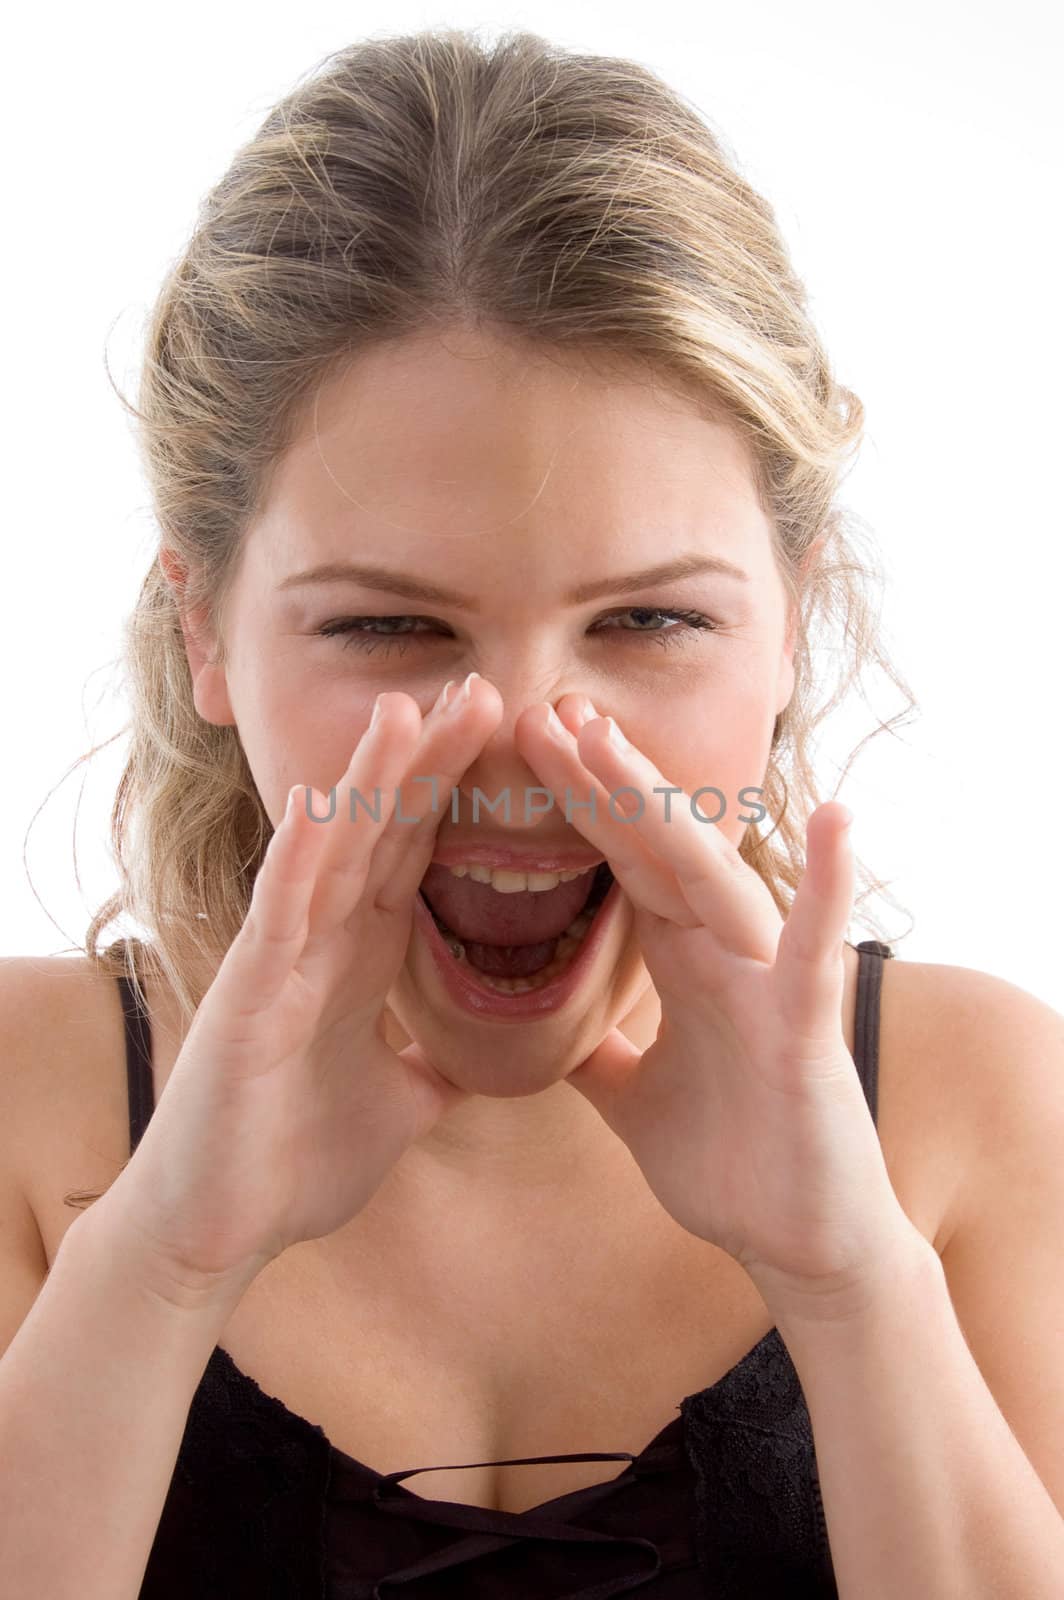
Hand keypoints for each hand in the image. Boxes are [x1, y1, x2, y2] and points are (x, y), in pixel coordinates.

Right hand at [104, 681, 503, 1307]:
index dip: (458, 792)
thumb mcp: (401, 1102)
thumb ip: (436, 1064)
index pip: (416, 854)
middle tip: (480, 687)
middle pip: (383, 832)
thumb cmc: (296, 1161)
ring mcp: (281, 962)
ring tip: (408, 710)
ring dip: (367, 783)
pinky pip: (277, 915)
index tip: (508, 734)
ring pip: (330, 854)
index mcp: (362, 957)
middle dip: (430, 761)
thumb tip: (479, 1059)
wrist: (226, 1230)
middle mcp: (322, 942)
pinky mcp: (247, 997)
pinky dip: (299, 858)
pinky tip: (321, 805)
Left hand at [515, 693, 922, 1326]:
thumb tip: (549, 1029)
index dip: (577, 804)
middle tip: (544, 709)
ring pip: (710, 874)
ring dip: (663, 806)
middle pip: (653, 847)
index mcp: (681, 961)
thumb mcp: (632, 1097)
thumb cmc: (732, 1165)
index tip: (527, 743)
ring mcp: (766, 980)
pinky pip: (815, 948)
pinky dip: (828, 883)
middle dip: (599, 780)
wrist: (798, 1245)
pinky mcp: (805, 1026)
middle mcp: (723, 952)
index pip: (619, 863)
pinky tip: (834, 819)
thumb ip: (597, 1050)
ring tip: (609, 737)